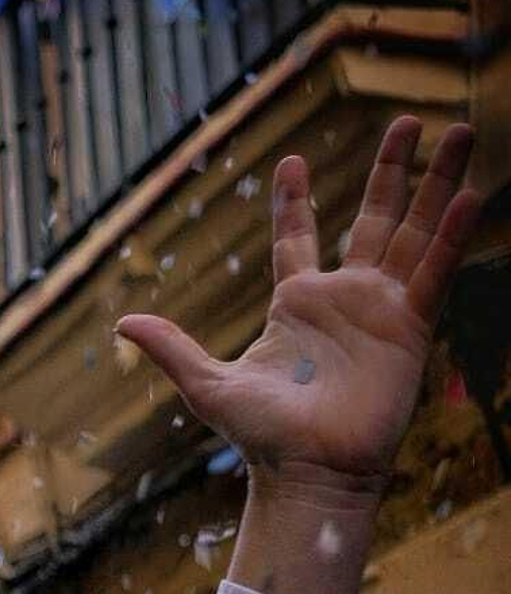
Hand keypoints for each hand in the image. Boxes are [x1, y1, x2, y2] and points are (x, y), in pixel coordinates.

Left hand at [116, 118, 478, 593]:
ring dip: (437, 183)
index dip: (295, 202)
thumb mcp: (207, 385)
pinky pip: (434, 272)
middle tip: (410, 120)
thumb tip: (122, 324)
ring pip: (413, 231)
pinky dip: (452, 234)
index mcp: (296, 304)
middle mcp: (344, 299)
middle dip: (393, 170)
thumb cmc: (262, 438)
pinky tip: (471, 194)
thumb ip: (172, 348)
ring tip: (458, 130)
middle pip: (375, 218)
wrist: (309, 472)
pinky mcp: (410, 328)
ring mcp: (381, 309)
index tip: (292, 161)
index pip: (298, 238)